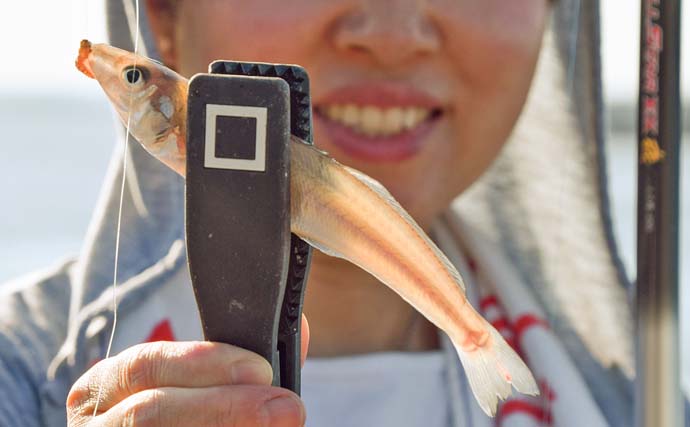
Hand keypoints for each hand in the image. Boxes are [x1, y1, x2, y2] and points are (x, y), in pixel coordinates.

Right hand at [67, 316, 309, 426]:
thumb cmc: (175, 414)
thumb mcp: (192, 386)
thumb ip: (238, 367)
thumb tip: (298, 331)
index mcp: (105, 387)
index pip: (145, 364)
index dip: (203, 363)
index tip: (261, 370)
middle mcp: (94, 424)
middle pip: (150, 412)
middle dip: (223, 407)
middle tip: (286, 409)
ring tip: (277, 425)